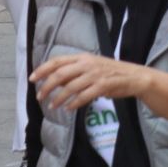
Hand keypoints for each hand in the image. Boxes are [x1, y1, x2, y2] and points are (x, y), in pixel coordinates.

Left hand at [31, 53, 149, 111]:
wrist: (135, 77)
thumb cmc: (112, 73)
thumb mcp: (92, 66)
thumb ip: (75, 72)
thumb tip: (55, 80)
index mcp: (83, 57)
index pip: (58, 61)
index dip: (43, 69)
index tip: (32, 79)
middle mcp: (88, 64)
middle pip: (60, 74)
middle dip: (47, 86)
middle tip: (40, 97)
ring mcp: (96, 75)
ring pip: (70, 87)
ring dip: (59, 98)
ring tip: (53, 106)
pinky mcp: (103, 86)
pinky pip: (83, 96)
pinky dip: (73, 103)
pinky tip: (69, 108)